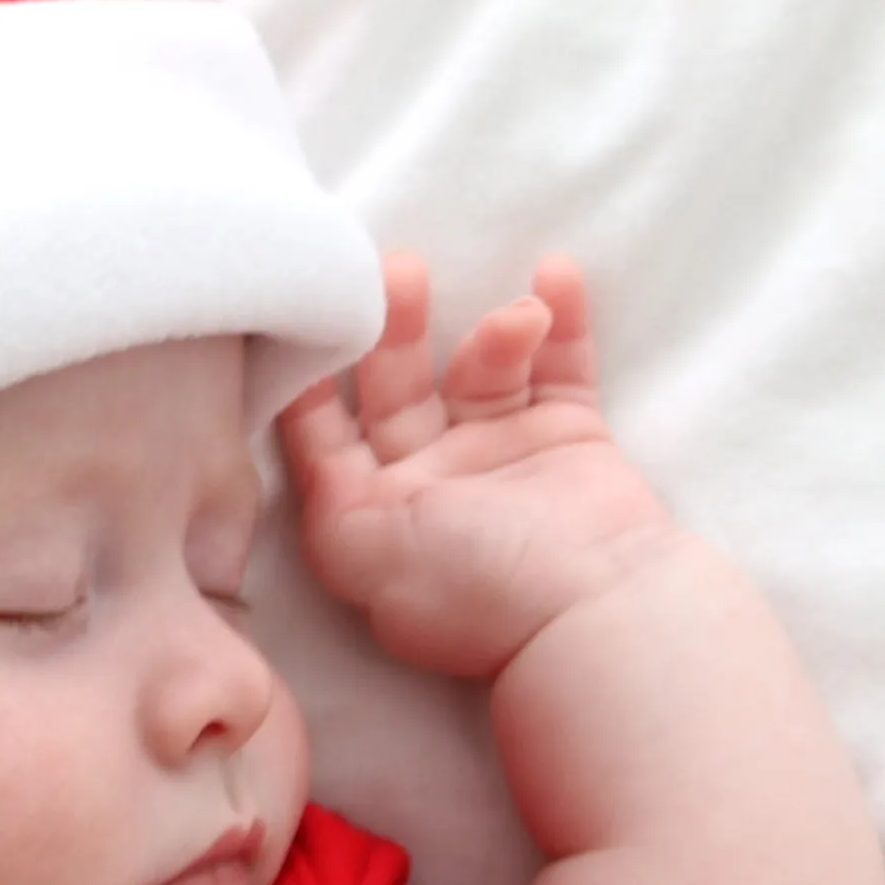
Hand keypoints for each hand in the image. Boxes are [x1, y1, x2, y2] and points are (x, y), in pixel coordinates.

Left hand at [280, 252, 679, 676]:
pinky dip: (562, 321)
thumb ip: (318, 475)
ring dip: (493, 330)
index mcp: (370, 516)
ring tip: (516, 316)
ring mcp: (503, 461)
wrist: (591, 615)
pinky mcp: (571, 445)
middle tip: (399, 270)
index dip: (311, 372)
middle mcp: (431, 485)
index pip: (325, 432)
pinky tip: (557, 274)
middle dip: (394, 327)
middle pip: (398, 386)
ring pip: (480, 370)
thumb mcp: (354, 542)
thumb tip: (293, 408)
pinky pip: (561, 369)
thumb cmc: (467, 585)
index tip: (306, 307)